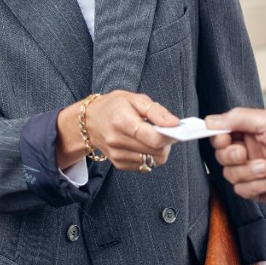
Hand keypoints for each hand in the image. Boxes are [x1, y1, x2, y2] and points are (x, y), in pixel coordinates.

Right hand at [60, 91, 177, 172]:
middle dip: (166, 142)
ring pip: (152, 161)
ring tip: (152, 136)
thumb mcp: (135, 99)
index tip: (176, 129)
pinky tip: (142, 144)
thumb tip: (174, 123)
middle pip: (156, 152)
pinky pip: (144, 165)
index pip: (154, 139)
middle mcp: (117, 141)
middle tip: (165, 131)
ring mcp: (117, 155)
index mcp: (123, 122)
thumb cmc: (114, 106)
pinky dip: (149, 155)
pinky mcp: (119, 164)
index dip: (170, 136)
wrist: (90, 121)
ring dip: (158, 150)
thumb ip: (156, 111)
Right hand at [205, 108, 265, 208]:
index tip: (222, 139)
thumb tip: (211, 120)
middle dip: (232, 156)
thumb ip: (238, 119)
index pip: (222, 134)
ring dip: (248, 172)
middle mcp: (251, 150)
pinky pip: (243, 191)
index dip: (218, 138)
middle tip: (244, 153)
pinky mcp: (259, 190)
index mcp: (252, 131)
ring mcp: (254, 171)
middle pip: (222, 156)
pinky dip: (258, 185)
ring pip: (230, 175)